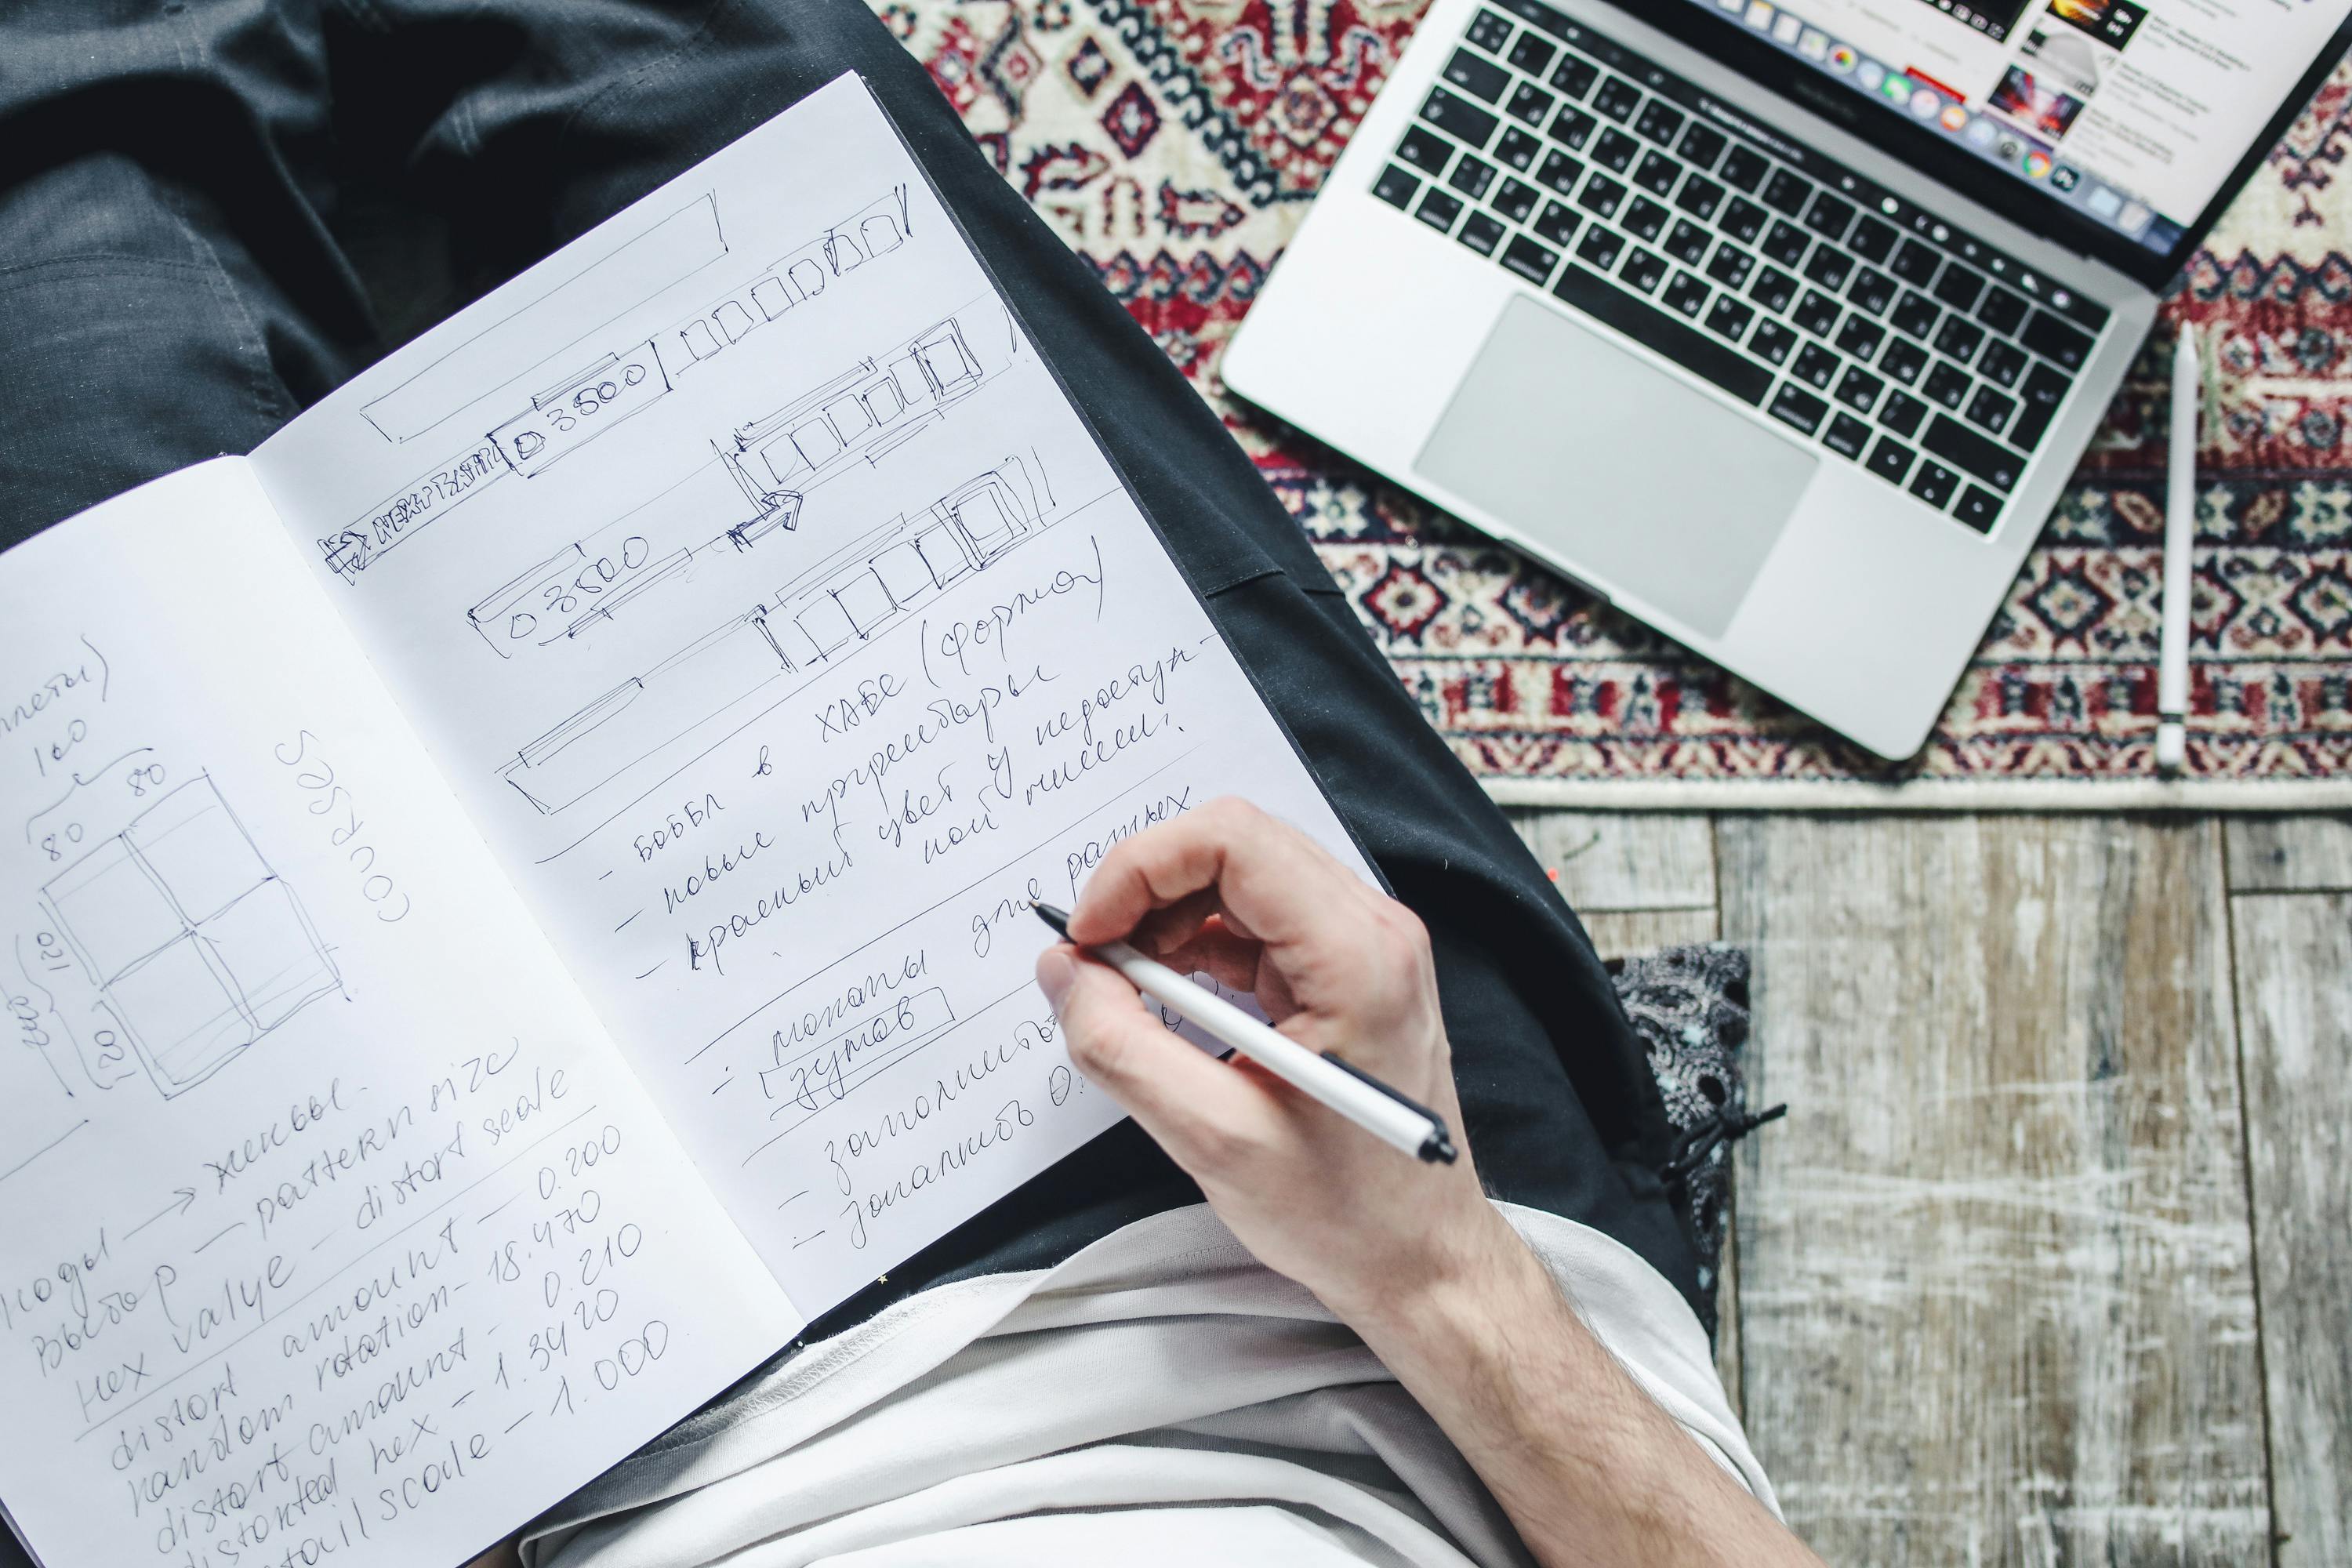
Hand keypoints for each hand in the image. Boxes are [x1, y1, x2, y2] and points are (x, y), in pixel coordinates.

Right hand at [1034, 797, 1517, 1321]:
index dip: (1140, 869)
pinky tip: (1169, 1002)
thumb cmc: (1346, 1214)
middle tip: (1096, 962)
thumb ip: (1122, 1047)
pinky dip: (1198, 946)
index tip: (1091, 935)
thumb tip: (1064, 973)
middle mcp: (1373, 931)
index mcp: (1357, 956)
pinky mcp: (1349, 973)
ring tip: (1127, 992)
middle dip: (1147, 891)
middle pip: (1235, 846)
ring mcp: (1366, 947)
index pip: (1232, 840)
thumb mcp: (1213, 1138)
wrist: (1421, 1262)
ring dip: (1168, 920)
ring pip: (1242, 879)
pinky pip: (1258, 922)